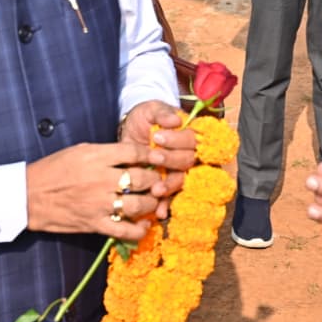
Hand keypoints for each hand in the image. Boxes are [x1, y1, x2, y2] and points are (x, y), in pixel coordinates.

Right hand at [25, 142, 164, 240]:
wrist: (28, 196)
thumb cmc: (53, 170)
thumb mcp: (79, 151)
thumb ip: (106, 153)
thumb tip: (132, 155)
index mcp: (96, 157)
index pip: (133, 151)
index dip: (151, 154)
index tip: (158, 158)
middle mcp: (100, 179)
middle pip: (141, 178)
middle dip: (155, 180)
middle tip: (159, 181)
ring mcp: (98, 204)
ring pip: (138, 204)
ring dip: (151, 203)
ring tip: (153, 201)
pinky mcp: (94, 224)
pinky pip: (125, 230)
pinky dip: (139, 230)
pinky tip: (145, 225)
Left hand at [121, 100, 198, 217]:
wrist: (129, 131)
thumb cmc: (144, 117)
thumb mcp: (151, 109)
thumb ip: (161, 112)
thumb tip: (175, 119)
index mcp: (188, 134)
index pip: (192, 139)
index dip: (178, 140)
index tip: (158, 137)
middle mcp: (186, 153)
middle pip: (188, 161)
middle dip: (171, 160)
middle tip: (154, 157)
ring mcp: (176, 170)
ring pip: (180, 180)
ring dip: (170, 186)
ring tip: (156, 189)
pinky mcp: (164, 183)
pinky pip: (169, 197)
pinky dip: (164, 205)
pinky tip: (158, 212)